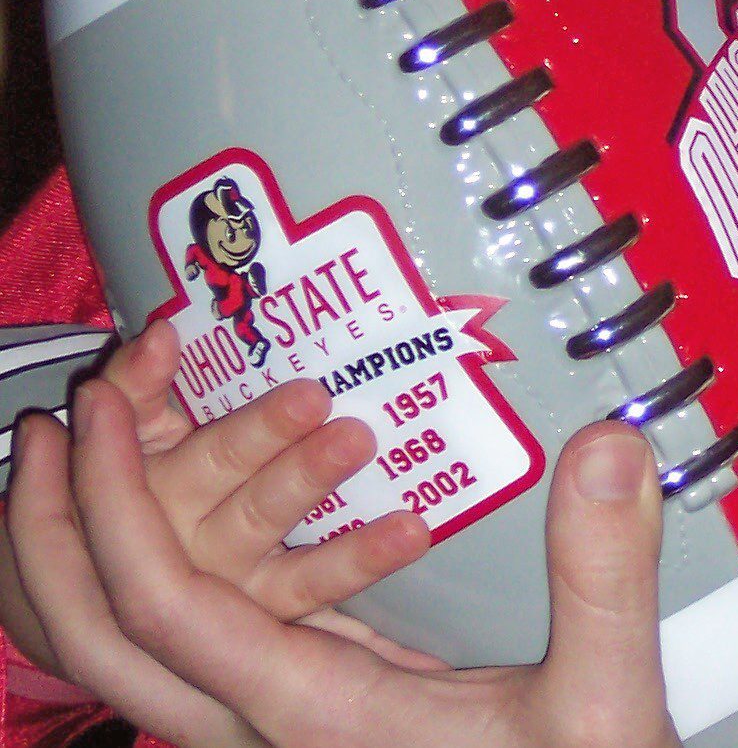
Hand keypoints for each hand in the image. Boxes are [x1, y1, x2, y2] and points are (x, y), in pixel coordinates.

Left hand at [5, 377, 675, 747]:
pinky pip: (213, 632)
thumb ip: (601, 581)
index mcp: (309, 713)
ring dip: (109, 542)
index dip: (112, 504)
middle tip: (55, 421)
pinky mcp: (320, 708)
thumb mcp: (602, 709)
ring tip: (108, 439)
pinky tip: (217, 495)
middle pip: (112, 639)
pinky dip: (174, 559)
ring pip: (151, 644)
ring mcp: (289, 718)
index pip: (164, 608)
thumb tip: (603, 448)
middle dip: (59, 530)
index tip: (96, 406)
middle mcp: (273, 720)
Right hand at [101, 320, 429, 623]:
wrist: (110, 569)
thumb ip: (137, 380)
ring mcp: (233, 595)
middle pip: (258, 513)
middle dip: (308, 475)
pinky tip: (410, 543)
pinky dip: (361, 574)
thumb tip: (161, 334)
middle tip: (360, 436)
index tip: (313, 395)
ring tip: (409, 526)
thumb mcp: (122, 423)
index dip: (261, 431)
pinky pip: (315, 603)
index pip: (214, 459)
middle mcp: (194, 552)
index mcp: (158, 495)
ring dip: (352, 551)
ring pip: (292, 575)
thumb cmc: (134, 465)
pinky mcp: (265, 620)